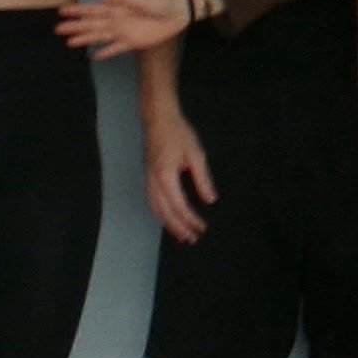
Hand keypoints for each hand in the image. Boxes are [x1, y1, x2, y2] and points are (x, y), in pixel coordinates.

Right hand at [61, 0, 193, 57]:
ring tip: (69, 43)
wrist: (178, 13)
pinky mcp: (133, 42)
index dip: (77, 10)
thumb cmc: (161, 2)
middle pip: (91, 24)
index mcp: (117, 8)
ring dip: (85, 39)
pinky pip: (116, 48)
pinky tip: (94, 56)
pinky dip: (105, 52)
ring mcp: (123, 32)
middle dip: (75, 26)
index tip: (62, 11)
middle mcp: (116, 20)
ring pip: (99, 36)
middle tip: (57, 29)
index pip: (93, 9)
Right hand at [140, 97, 217, 241]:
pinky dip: (160, 214)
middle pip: (164, 212)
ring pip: (155, 209)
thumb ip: (202, 179)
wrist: (157, 118)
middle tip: (192, 239)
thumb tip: (210, 200)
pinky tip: (168, 218)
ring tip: (181, 235)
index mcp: (165, 176)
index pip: (179, 205)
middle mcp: (153, 182)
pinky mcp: (147, 177)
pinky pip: (152, 202)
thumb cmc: (178, 133)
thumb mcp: (196, 154)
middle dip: (178, 228)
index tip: (202, 228)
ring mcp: (147, 180)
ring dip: (168, 224)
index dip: (190, 219)